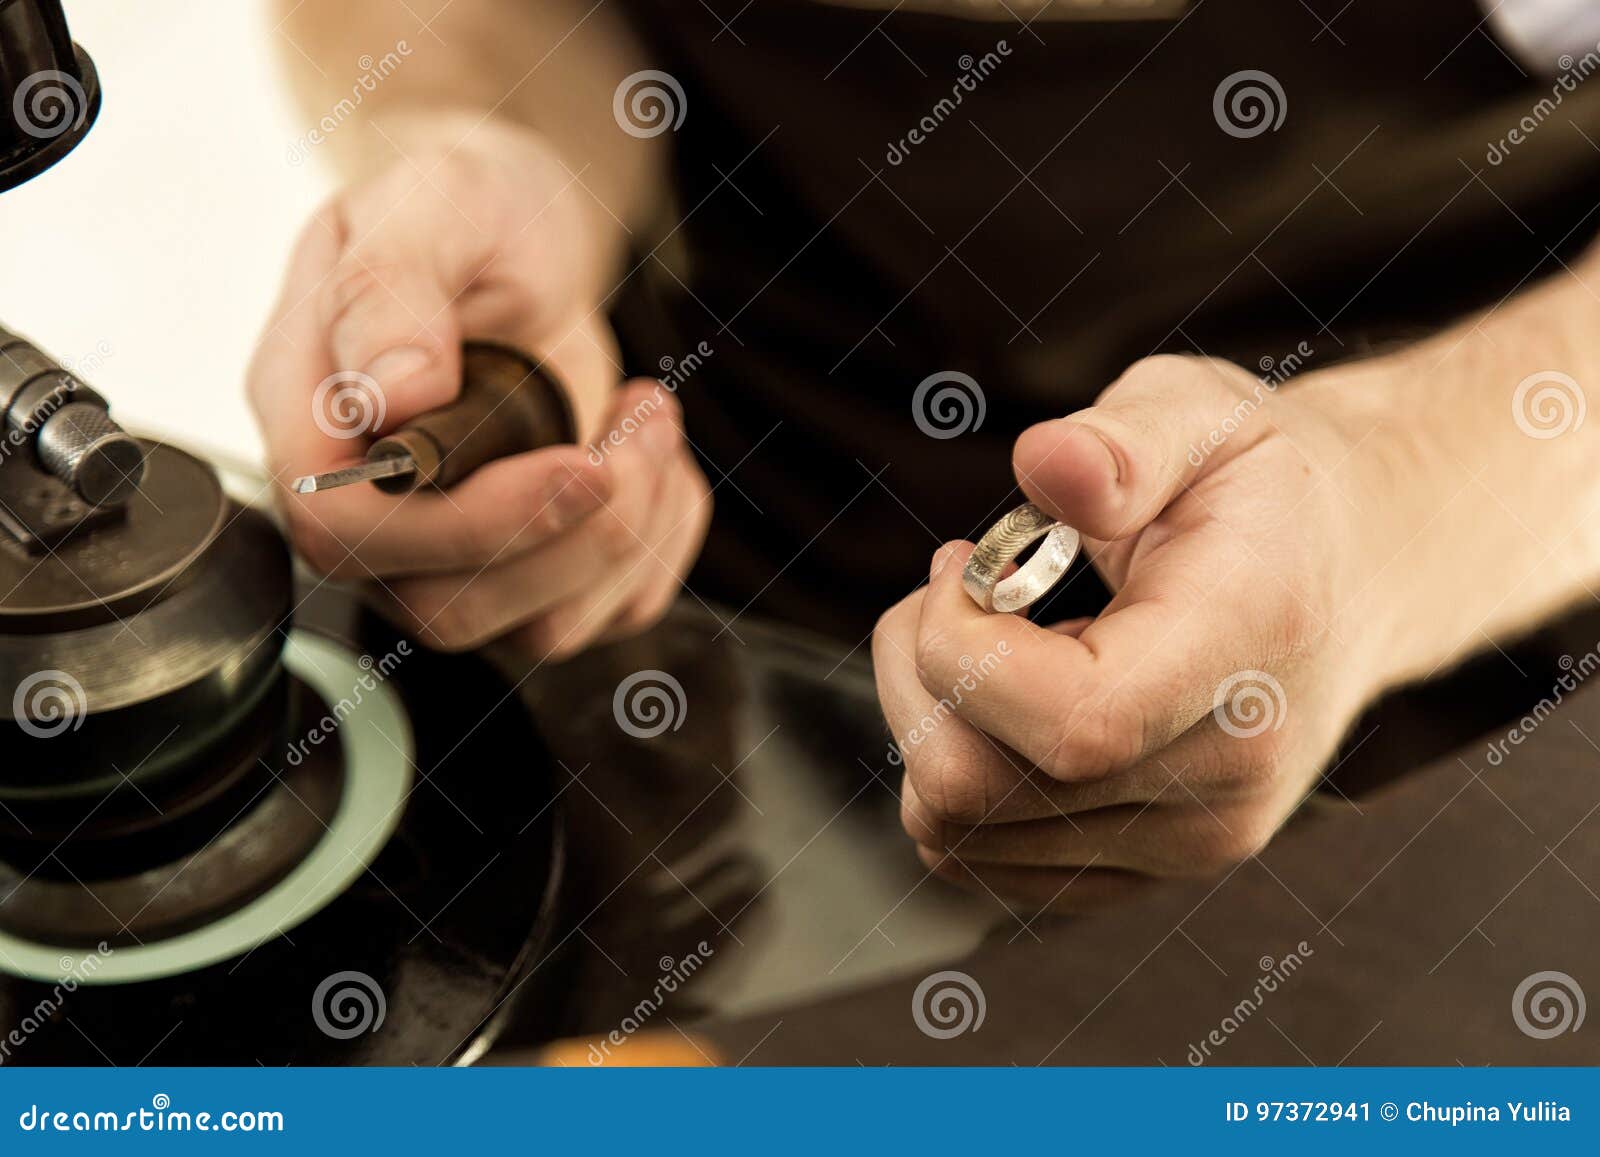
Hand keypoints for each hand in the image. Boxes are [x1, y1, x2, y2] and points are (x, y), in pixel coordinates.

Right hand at [248, 120, 708, 656]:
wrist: (522, 232)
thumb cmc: (461, 211)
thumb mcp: (427, 203)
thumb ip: (389, 290)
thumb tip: (391, 394)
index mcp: (313, 423)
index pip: (348, 532)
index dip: (469, 524)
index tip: (577, 463)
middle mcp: (375, 510)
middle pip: (448, 608)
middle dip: (573, 537)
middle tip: (637, 431)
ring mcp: (455, 551)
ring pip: (535, 630)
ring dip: (629, 538)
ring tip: (649, 418)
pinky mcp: (535, 563)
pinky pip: (608, 611)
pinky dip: (663, 541)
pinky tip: (653, 452)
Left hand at [874, 354, 1410, 910]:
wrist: (1354, 574)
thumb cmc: (1259, 486)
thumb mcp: (1204, 414)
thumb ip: (1126, 439)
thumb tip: (1046, 463)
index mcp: (1245, 654)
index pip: (1071, 723)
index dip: (963, 647)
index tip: (966, 561)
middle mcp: (1225, 780)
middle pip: (978, 789)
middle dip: (919, 672)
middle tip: (959, 586)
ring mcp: (1186, 845)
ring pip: (955, 828)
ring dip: (927, 718)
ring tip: (990, 636)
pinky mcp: (1139, 872)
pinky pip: (973, 856)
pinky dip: (951, 770)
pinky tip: (1007, 698)